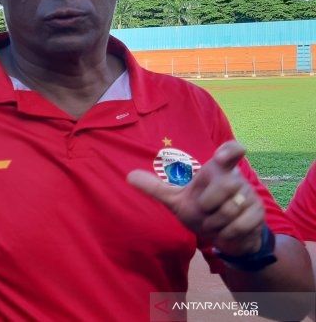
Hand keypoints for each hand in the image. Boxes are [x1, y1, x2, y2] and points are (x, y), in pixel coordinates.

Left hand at [127, 141, 264, 256]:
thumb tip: (129, 176)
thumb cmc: (202, 211)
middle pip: (225, 186)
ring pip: (230, 208)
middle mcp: (235, 179)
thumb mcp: (176, 201)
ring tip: (215, 222)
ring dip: (215, 223)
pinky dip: (227, 233)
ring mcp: (249, 196)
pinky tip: (226, 232)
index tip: (231, 151)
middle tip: (206, 211)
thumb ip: (155, 188)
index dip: (231, 151)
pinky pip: (239, 225)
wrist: (226, 236)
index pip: (229, 152)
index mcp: (216, 171)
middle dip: (208, 204)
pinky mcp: (258, 214)